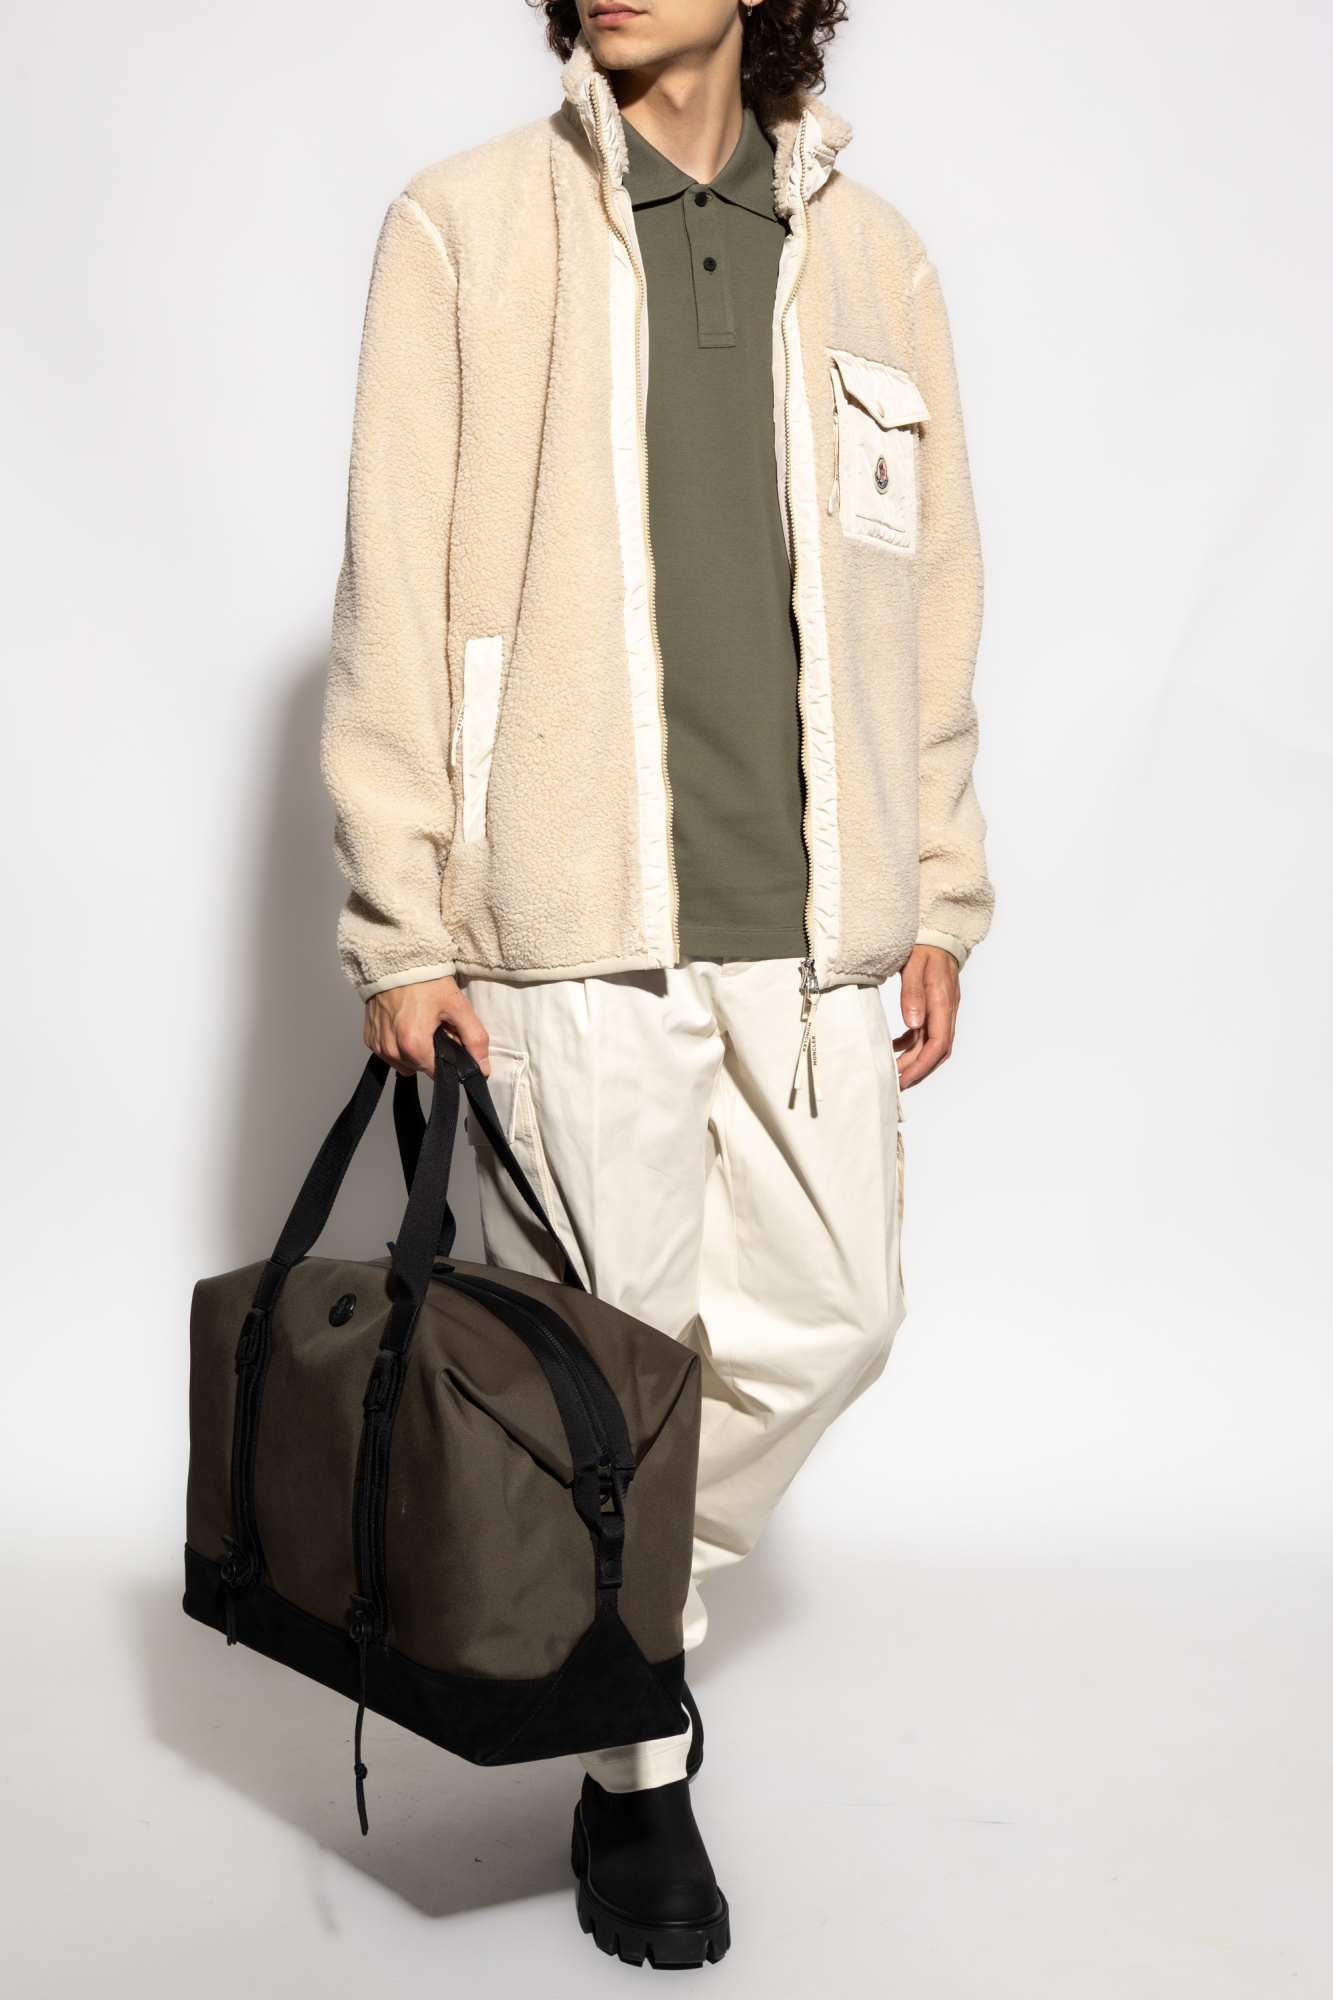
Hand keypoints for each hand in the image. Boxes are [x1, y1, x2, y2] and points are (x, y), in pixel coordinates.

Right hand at [364, 975, 489, 1078]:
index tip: (447, 1036)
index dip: (448, 1058)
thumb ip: (474, 1038)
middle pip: (420, 1067)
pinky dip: (398, 1044)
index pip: (437, 1072)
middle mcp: (392, 1049)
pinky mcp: (369, 1039)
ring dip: (414, 1051)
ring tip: (419, 1023)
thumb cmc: (425, 980)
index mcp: (413, 1045)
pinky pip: (389, 1054)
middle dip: (431, 1052)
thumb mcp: (458, 1006)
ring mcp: (378, 1045)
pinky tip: (404, 1023)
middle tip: (435, 1025)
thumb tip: (482, 1068)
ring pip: (404, 1064)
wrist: (395, 959)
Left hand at [893, 945, 959, 1087]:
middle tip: (898, 1084)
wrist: (938, 932)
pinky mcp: (937, 1007)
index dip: (922, 1065)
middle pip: (938, 1050)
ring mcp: (943, 1009)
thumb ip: (912, 993)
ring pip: (933, 1044)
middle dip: (920, 1070)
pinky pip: (927, 1032)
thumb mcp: (913, 965)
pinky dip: (913, 1044)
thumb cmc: (925, 946)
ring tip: (895, 1071)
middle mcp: (947, 1009)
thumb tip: (912, 1024)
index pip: (938, 1043)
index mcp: (943, 1001)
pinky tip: (896, 1047)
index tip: (905, 1078)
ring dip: (915, 1060)